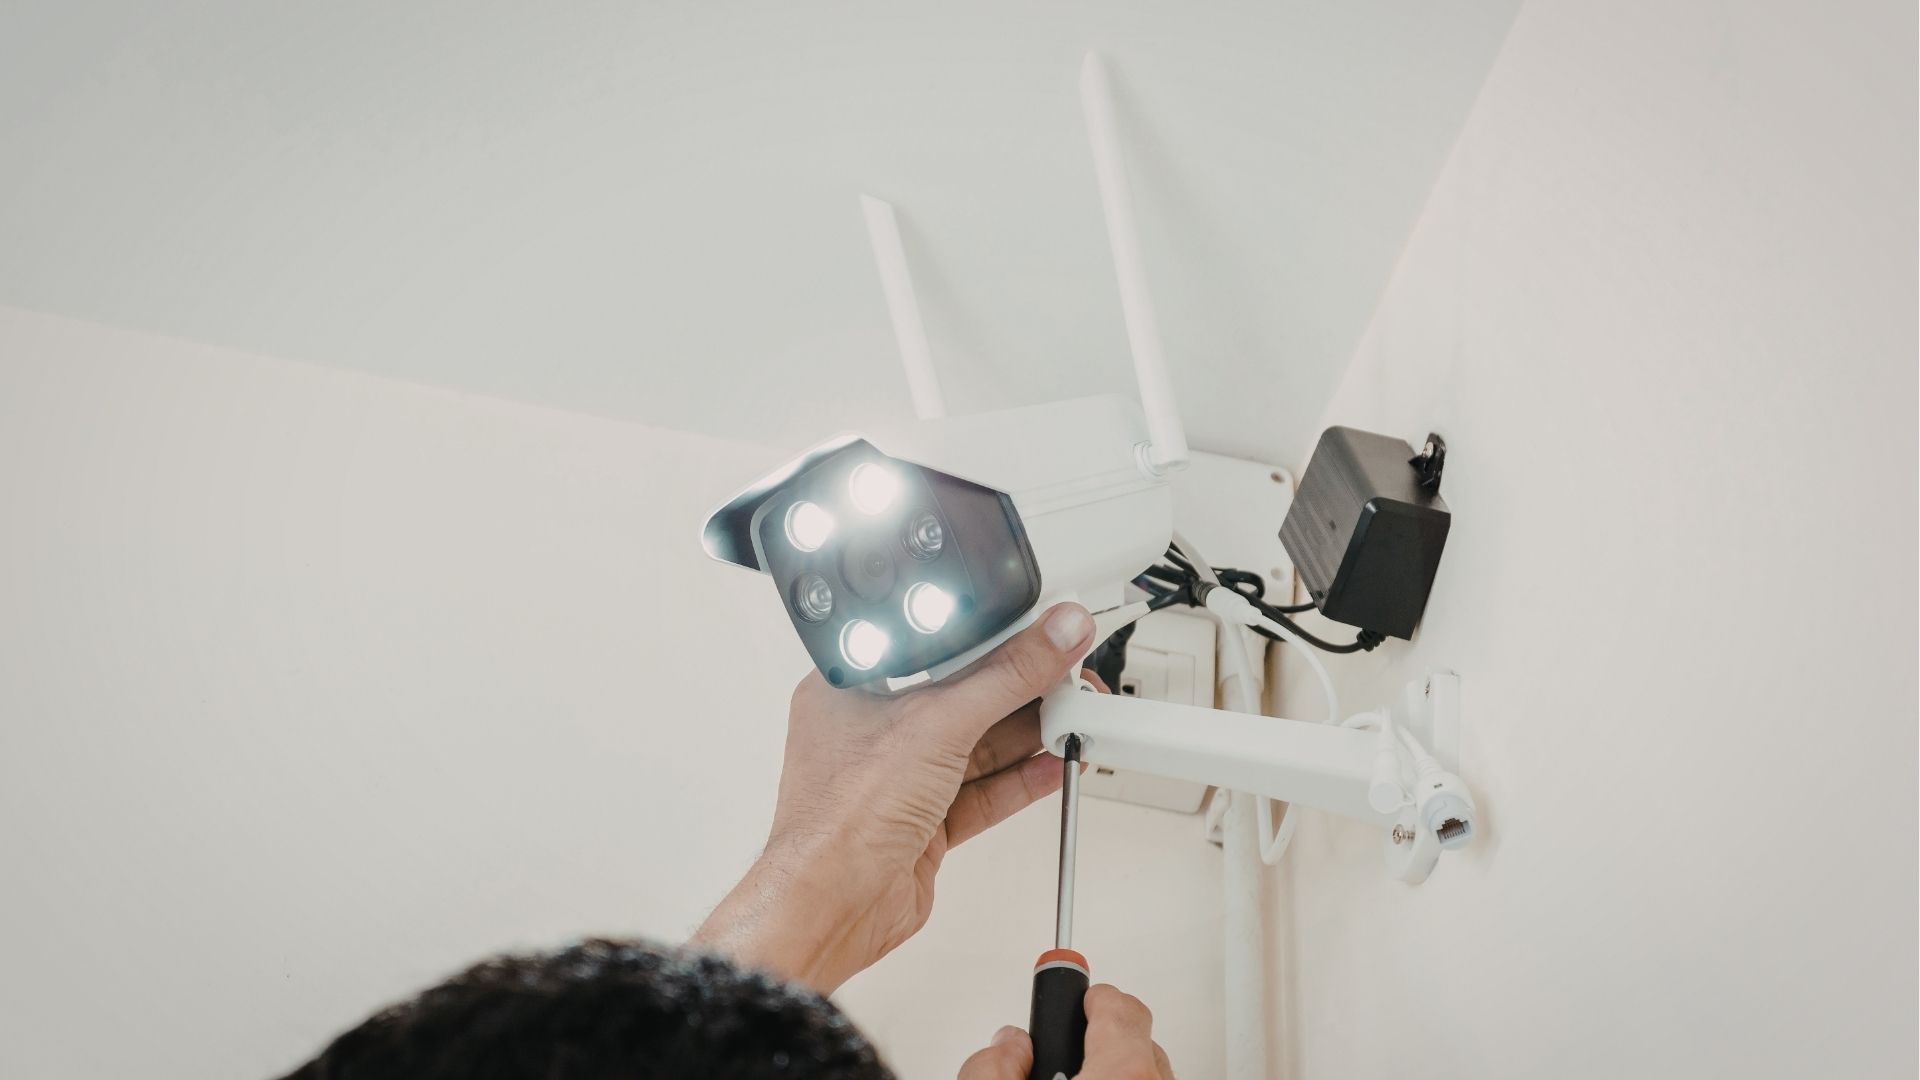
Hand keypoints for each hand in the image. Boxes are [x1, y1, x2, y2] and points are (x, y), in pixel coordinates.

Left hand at [693, 602, 1098, 992]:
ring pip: (976, 747)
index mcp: (854, 687)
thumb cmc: (840, 816)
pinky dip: (1019, 780)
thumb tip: (1054, 635)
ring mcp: (900, 779)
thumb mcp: (937, 723)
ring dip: (1027, 735)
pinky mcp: (924, 822)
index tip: (1037, 628)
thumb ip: (1007, 677)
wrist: (833, 906)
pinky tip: (1052, 765)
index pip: (934, 646)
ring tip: (1074, 718)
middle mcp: (874, 732)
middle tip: (1069, 676)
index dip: (988, 635)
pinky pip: (981, 792)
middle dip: (1019, 689)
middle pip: (962, 697)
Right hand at [957, 985, 1174, 1078]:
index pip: (1118, 1004)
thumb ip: (991, 1066)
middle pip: (1135, 1041)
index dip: (1088, 995)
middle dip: (1098, 1043)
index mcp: (1122, 1075)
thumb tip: (1009, 1047)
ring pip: (1145, 1073)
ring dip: (1113, 1073)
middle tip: (1063, 1056)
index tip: (1074, 991)